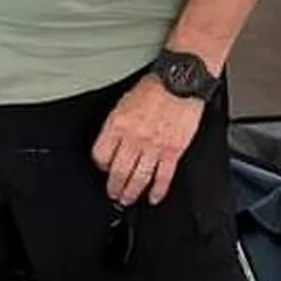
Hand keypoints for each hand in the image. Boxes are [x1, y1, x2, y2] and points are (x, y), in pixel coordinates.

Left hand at [91, 75, 204, 206]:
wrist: (179, 82)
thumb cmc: (153, 88)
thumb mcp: (123, 102)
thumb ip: (116, 124)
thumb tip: (112, 143)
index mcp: (117, 124)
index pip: (101, 154)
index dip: (101, 165)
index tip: (104, 169)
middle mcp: (133, 138)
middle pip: (118, 171)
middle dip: (114, 187)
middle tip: (113, 194)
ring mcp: (154, 146)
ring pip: (139, 177)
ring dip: (132, 192)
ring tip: (128, 199)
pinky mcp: (173, 151)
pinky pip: (163, 176)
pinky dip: (158, 190)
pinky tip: (153, 197)